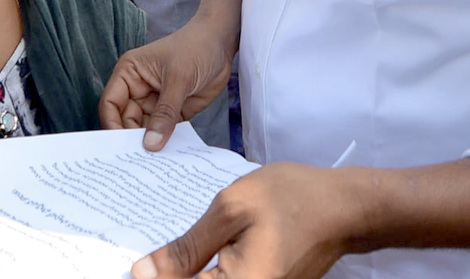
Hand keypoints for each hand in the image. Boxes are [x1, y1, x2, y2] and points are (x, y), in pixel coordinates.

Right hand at [99, 18, 232, 150]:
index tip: (118, 147)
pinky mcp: (172, 113)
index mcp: (129, 74)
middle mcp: (138, 89)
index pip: (111, 103)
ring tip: (152, 165)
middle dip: (130, 140)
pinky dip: (165, 144)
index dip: (111, 125)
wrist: (222, 44)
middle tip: (137, 162)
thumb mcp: (178, 78)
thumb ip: (165, 113)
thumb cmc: (195, 47)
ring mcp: (155, 102)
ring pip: (144, 130)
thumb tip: (151, 144)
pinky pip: (163, 132)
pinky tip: (168, 158)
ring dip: (148, 145)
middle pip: (125, 121)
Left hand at [132, 163, 358, 278]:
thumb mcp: (232, 209)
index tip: (124, 263)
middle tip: (144, 254)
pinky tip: (193, 250)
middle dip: (165, 272)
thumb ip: (187, 247)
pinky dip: (203, 270)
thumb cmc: (294, 198)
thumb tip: (143, 273)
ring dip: (184, 271)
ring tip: (167, 249)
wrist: (345, 208)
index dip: (149, 277)